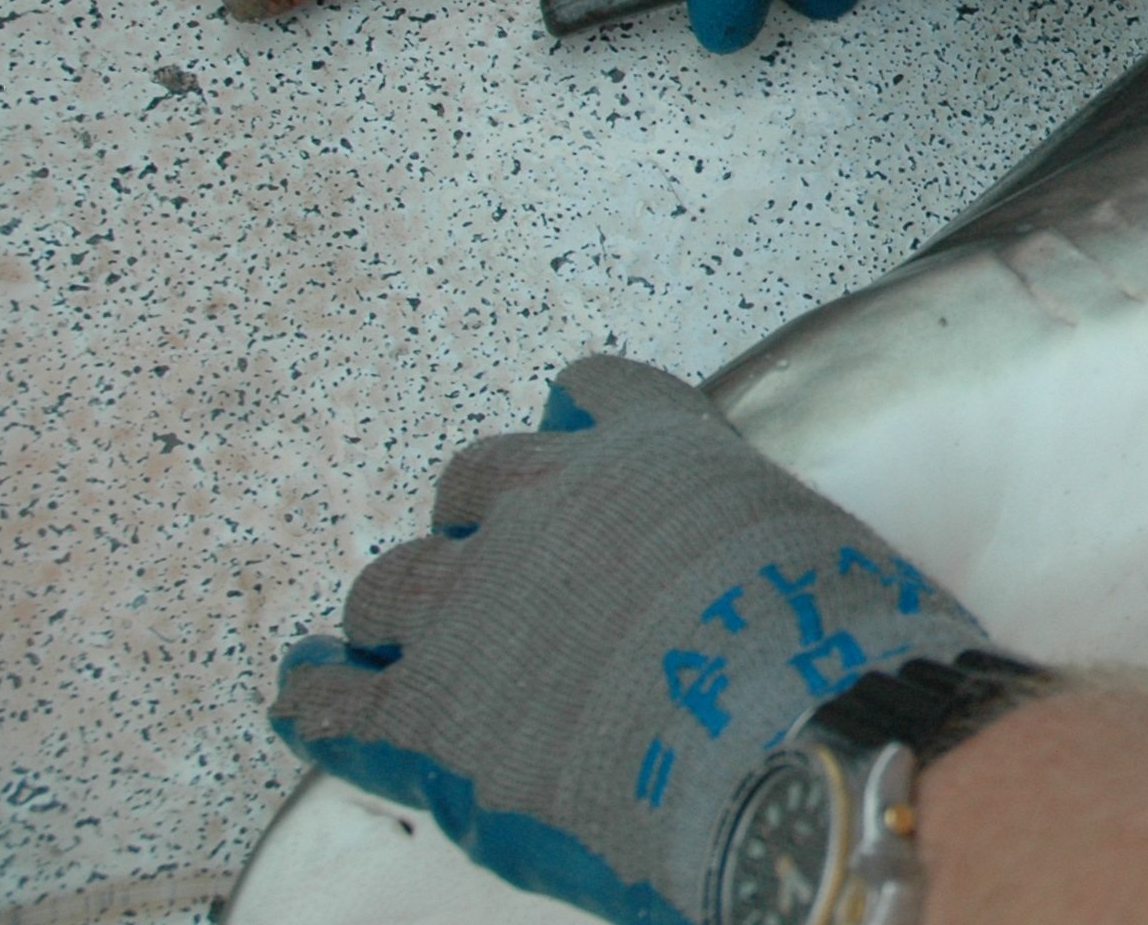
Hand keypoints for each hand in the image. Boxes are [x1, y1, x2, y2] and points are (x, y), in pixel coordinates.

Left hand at [269, 358, 1001, 924]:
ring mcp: (472, 604)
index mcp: (649, 452)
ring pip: (390, 586)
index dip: (579, 429)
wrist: (799, 751)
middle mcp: (545, 502)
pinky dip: (317, 695)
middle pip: (473, 481)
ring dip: (400, 612)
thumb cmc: (839, 660)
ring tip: (395, 639)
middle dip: (481, 521)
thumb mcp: (808, 553)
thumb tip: (741, 587)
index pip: (592, 396)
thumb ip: (740, 543)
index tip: (571, 443)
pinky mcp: (422, 713)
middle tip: (500, 571)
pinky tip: (308, 692)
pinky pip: (332, 696)